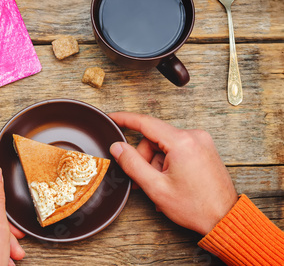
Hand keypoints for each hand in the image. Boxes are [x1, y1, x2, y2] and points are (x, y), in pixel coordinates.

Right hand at [109, 112, 237, 235]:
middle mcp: (194, 136)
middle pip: (154, 138)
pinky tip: (170, 181)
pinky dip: (168, 163)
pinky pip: (176, 149)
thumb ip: (132, 164)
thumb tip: (117, 147)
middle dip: (144, 158)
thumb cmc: (195, 207)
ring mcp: (201, 142)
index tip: (112, 117)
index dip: (124, 119)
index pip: (145, 123)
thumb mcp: (156, 187)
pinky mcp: (204, 148)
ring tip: (161, 186)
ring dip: (156, 164)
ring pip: (164, 145)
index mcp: (182, 142)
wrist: (225, 219)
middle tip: (143, 180)